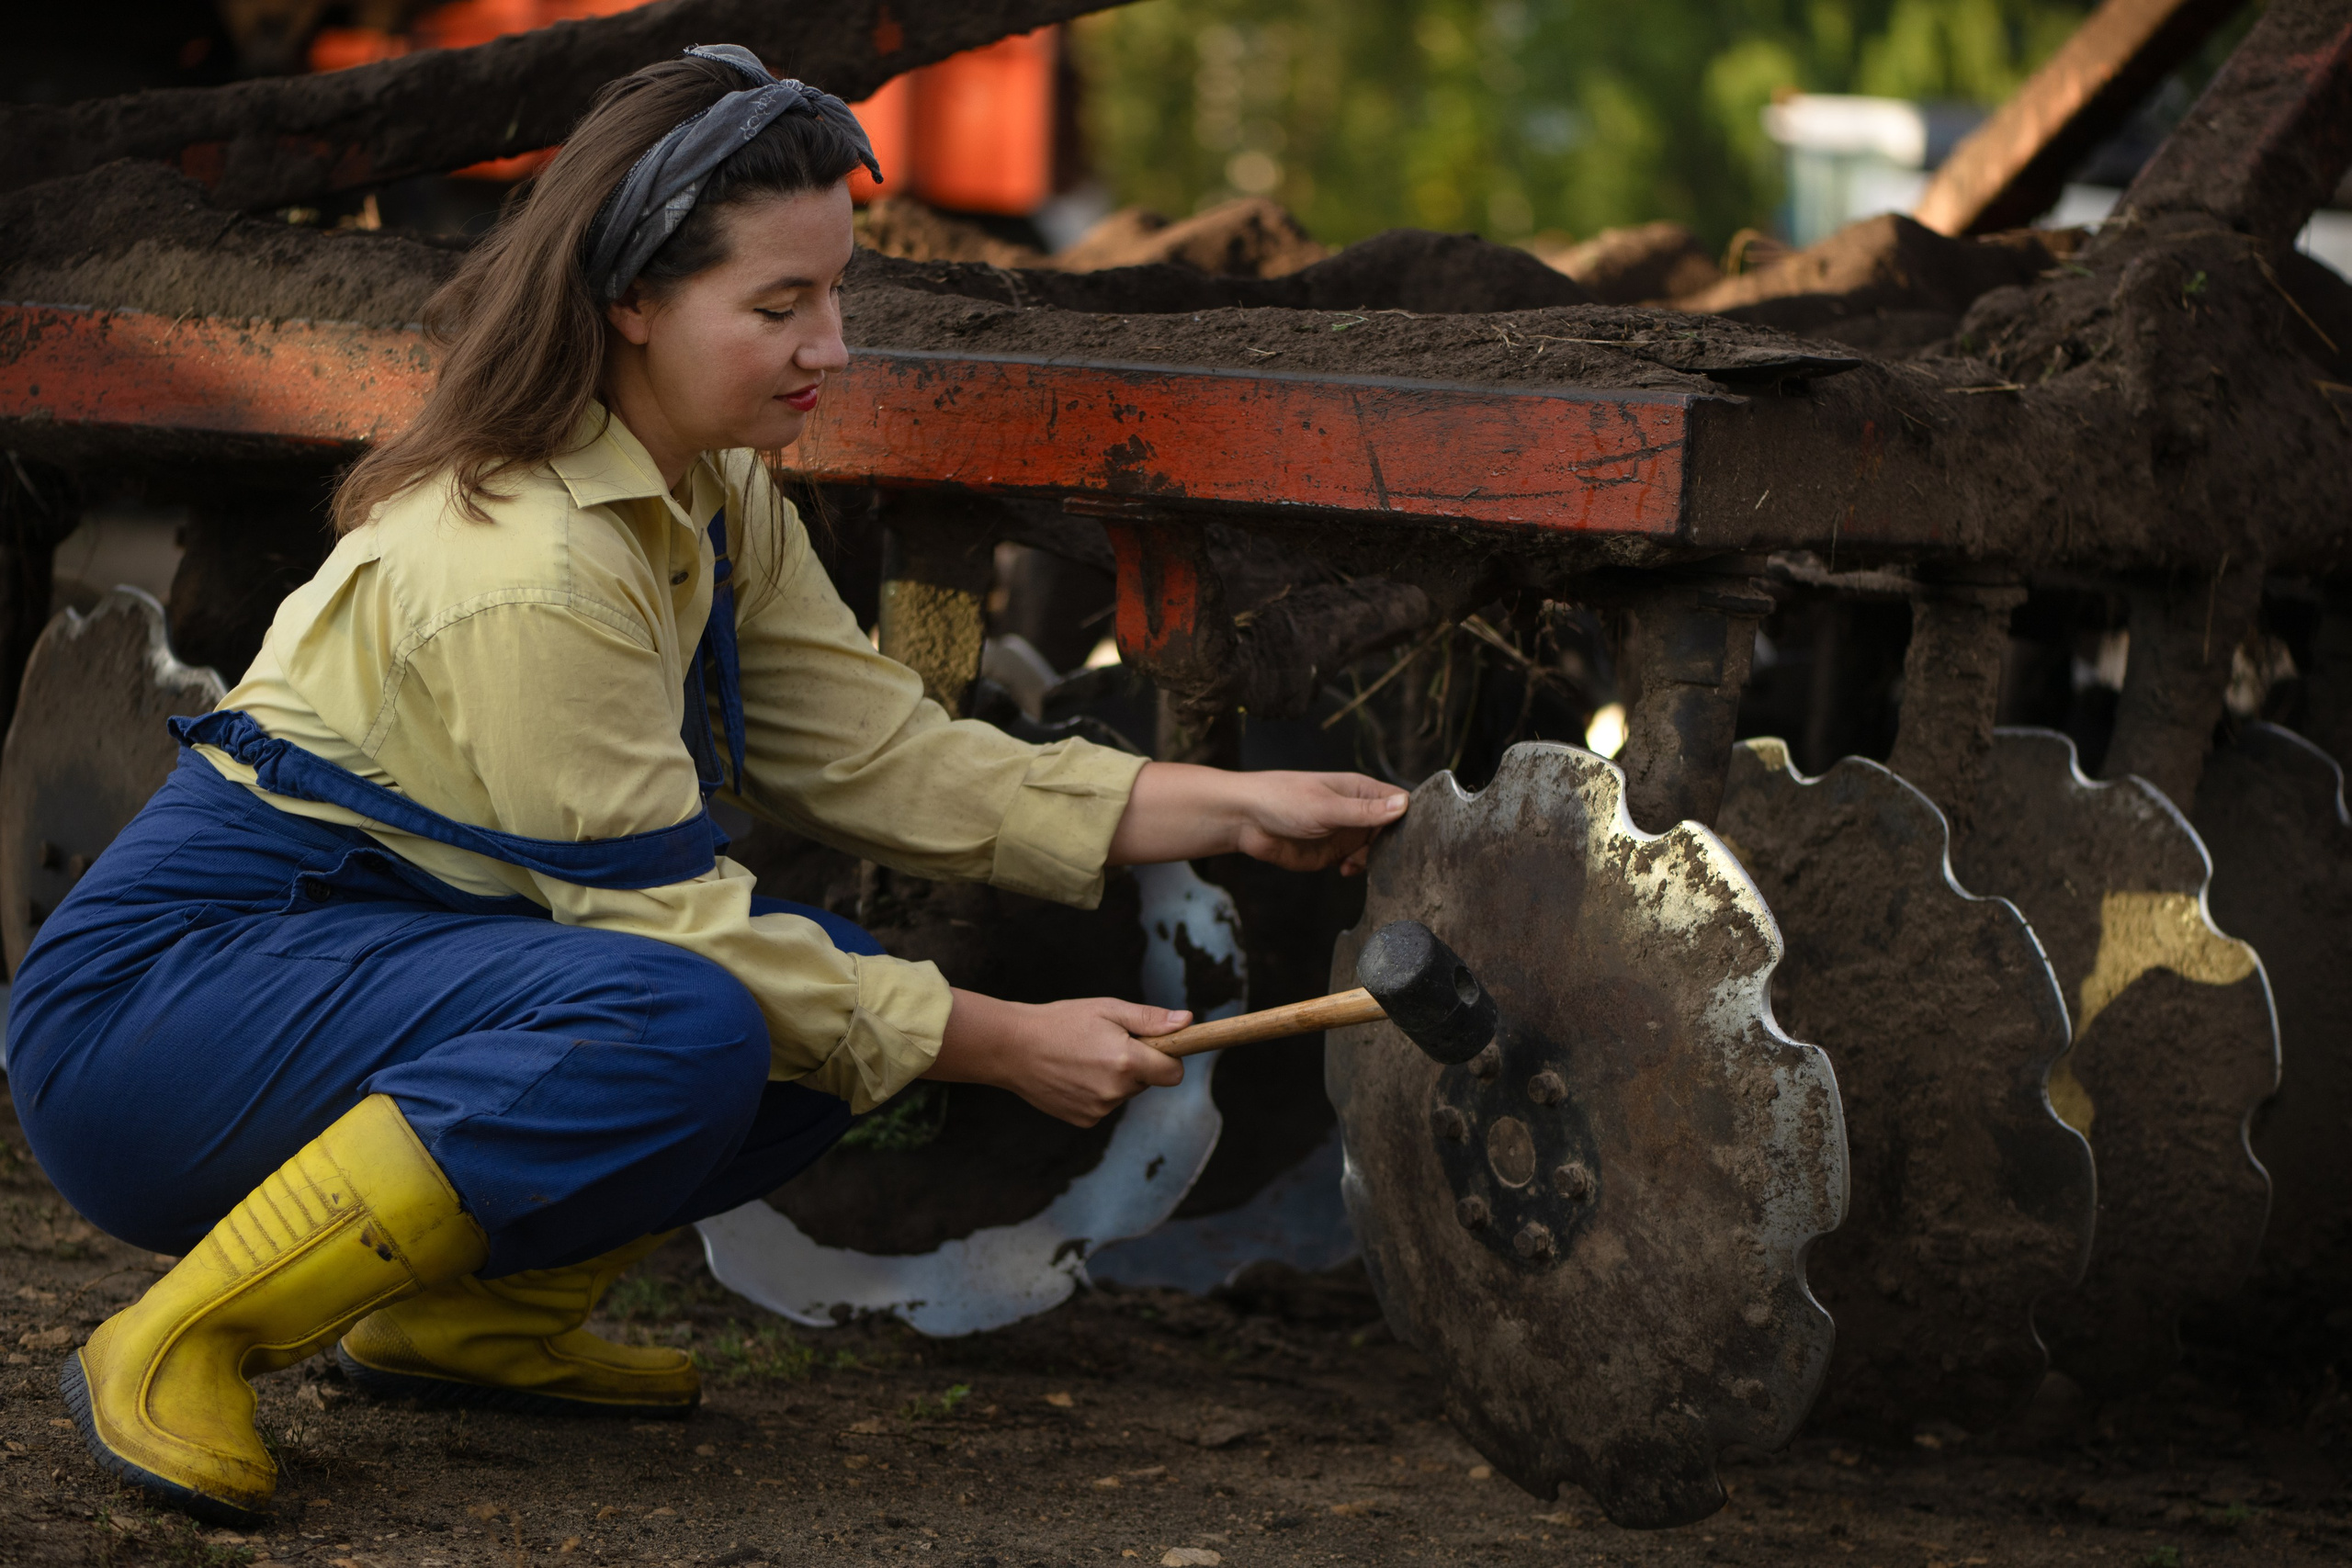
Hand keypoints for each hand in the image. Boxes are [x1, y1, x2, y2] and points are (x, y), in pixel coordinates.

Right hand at [925, 989, 1189, 1126]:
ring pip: (1124, 1093)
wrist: (1012, 1048)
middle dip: (1138, 1064)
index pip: (1174, 1073)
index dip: (1169, 1058)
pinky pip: (1104, 1105)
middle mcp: (1116, 1092)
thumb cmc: (1061, 1021)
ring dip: (1115, 1078)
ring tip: (1084, 1057)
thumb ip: (1150, 1019)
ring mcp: (1099, 1110)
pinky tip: (1073, 1074)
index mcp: (1127, 1061)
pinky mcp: (1084, 1120)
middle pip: (1148, 1081)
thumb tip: (1187, 1022)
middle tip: (1107, 1043)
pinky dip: (1096, 1092)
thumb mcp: (1108, 1009)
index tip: (1156, 1046)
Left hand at [1107, 763, 1407, 874]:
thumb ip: (1365, 811)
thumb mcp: (1327, 806)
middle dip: (1395, 845)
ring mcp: (1346, 833)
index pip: (1400, 801)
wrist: (1244, 820)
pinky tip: (1347, 870)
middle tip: (1392, 858)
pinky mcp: (1333, 854)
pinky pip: (1357, 864)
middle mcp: (1357, 811)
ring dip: (1377, 860)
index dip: (1412, 817)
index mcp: (1360, 790)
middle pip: (1392, 830)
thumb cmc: (1281, 799)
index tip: (1419, 836)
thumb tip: (1404, 804)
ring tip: (1362, 863)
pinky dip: (1359, 869)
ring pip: (1377, 850)